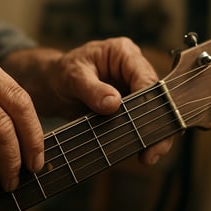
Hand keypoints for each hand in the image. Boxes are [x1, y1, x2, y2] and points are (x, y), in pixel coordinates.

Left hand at [42, 37, 172, 163]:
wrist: (53, 87)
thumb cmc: (62, 73)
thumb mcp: (73, 77)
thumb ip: (92, 90)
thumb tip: (114, 104)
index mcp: (123, 53)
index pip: (144, 76)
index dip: (148, 101)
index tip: (145, 124)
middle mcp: (133, 69)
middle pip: (156, 96)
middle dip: (157, 124)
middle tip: (153, 150)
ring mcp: (132, 89)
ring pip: (153, 112)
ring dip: (152, 135)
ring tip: (148, 157)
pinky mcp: (129, 106)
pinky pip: (140, 122)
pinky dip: (140, 137)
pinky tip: (140, 153)